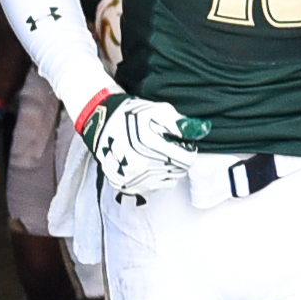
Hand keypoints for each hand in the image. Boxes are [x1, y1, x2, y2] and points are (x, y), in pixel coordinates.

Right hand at [81, 90, 206, 196]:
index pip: (185, 159)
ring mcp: (133, 177)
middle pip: (177, 171)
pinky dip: (152, 179)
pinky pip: (150, 188)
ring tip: (155, 155)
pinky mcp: (126, 185)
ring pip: (166, 182)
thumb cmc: (130, 116)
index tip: (183, 146)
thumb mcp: (158, 111)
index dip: (187, 151)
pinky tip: (146, 165)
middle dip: (177, 160)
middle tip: (167, 149)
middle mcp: (142, 165)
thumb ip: (180, 123)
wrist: (101, 123)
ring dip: (166, 170)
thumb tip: (199, 131)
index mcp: (151, 146)